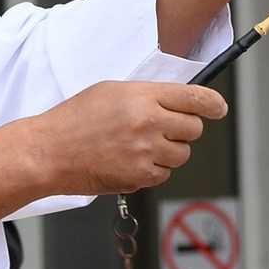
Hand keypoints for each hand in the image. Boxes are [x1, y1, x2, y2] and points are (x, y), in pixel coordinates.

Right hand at [0, 79, 227, 220]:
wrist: (50, 151)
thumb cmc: (76, 120)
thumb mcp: (111, 92)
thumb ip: (146, 95)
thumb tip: (176, 102)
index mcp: (142, 96)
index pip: (193, 97)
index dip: (212, 104)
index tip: (218, 108)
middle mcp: (148, 122)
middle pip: (193, 129)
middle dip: (185, 130)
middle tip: (165, 130)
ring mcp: (146, 151)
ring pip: (181, 154)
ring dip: (168, 152)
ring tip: (139, 146)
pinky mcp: (140, 176)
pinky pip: (163, 174)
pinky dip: (153, 170)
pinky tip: (130, 161)